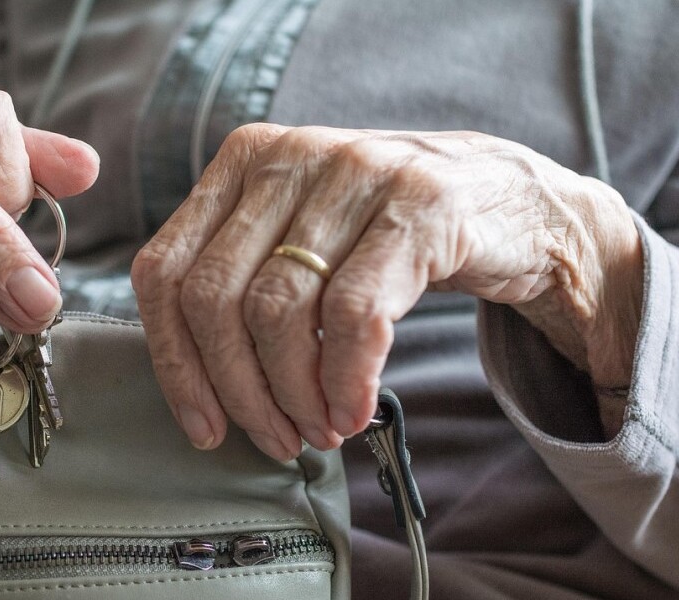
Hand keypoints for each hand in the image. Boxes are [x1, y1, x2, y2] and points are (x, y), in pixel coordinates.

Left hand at [131, 124, 642, 459]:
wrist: (513, 204)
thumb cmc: (389, 237)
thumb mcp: (302, 240)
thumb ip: (242, 282)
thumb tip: (194, 385)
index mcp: (243, 162)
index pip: (165, 270)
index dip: (174, 361)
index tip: (202, 425)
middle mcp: (290, 156)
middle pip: (214, 298)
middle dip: (239, 390)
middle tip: (276, 439)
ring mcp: (355, 172)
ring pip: (277, 309)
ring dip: (293, 394)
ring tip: (319, 431)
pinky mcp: (420, 204)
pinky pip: (353, 313)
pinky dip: (346, 379)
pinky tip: (353, 411)